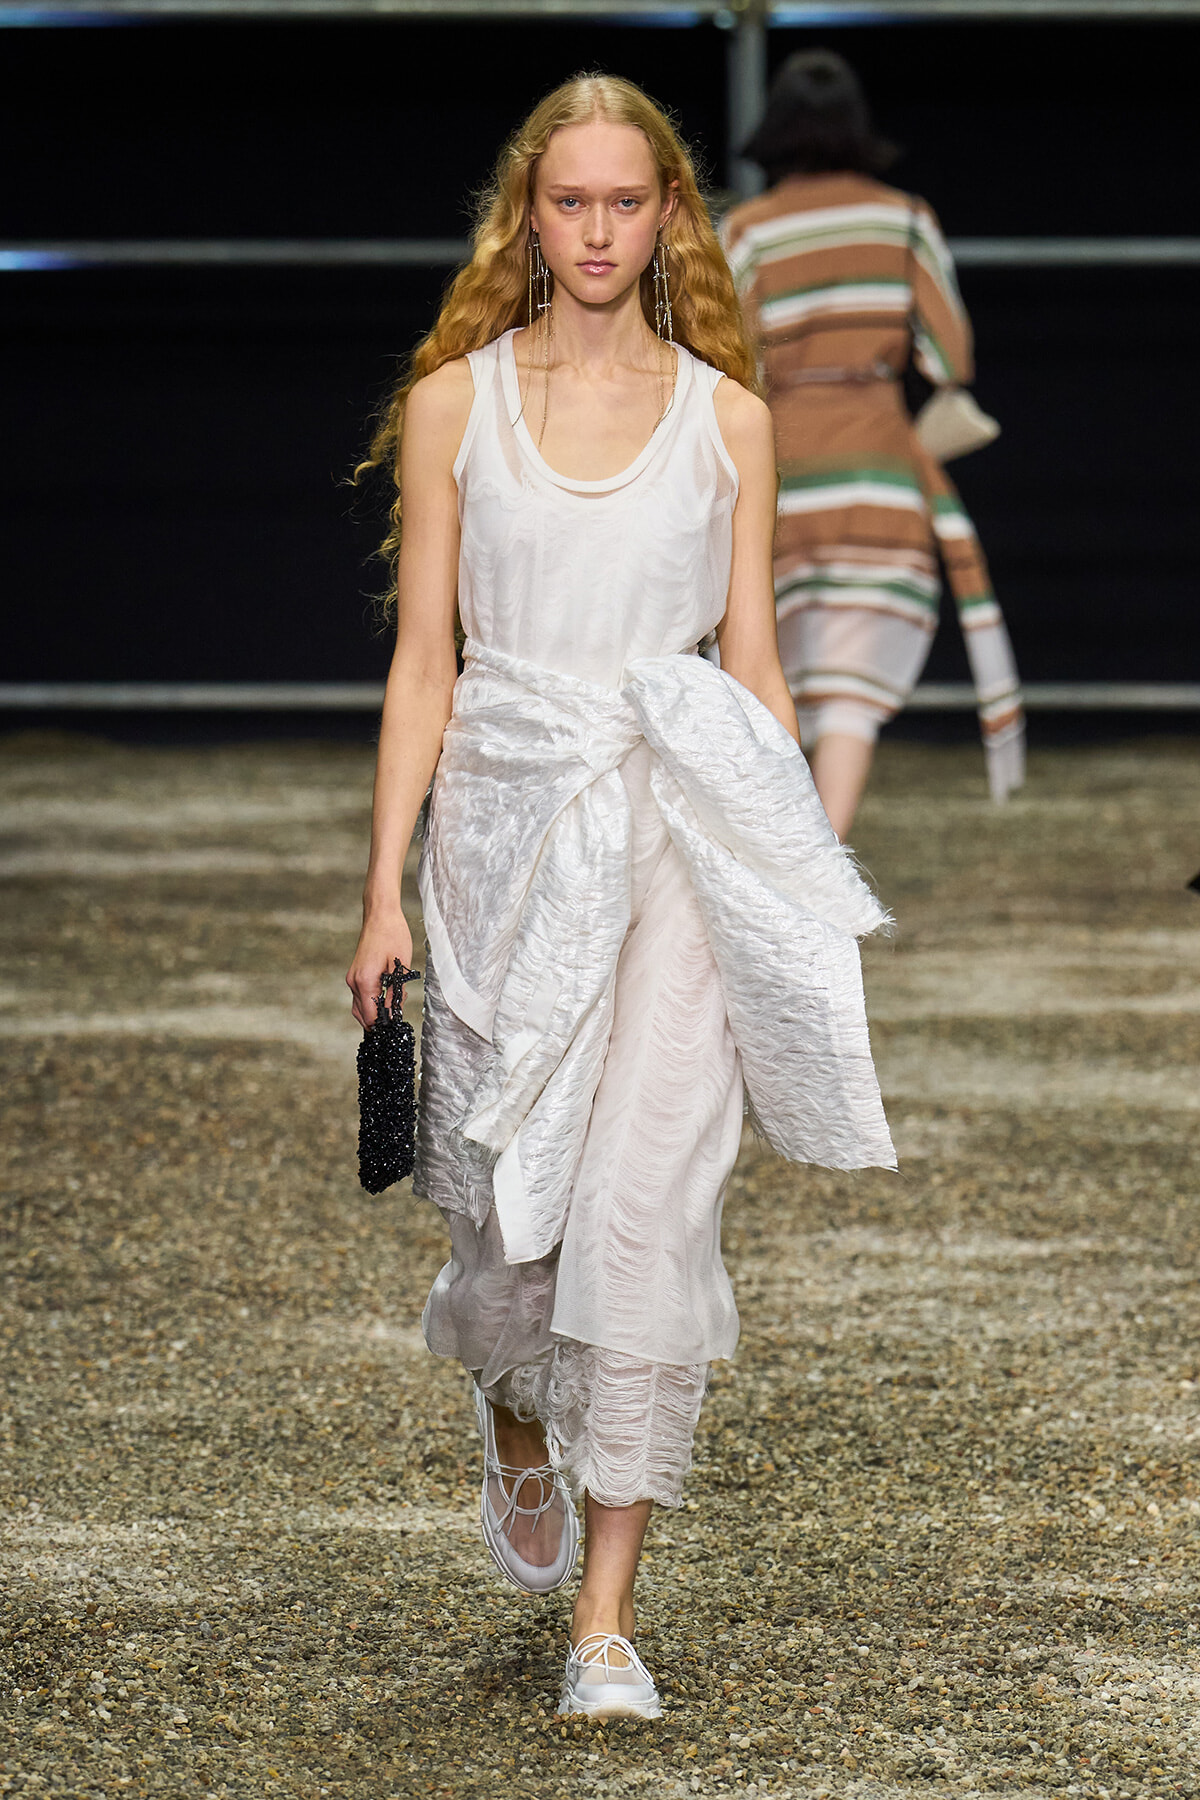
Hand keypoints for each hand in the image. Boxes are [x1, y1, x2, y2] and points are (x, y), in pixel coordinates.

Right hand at [346, 908, 414, 1031]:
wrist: (381, 915)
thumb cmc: (393, 936)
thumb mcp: (400, 967)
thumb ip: (395, 993)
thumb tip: (393, 1014)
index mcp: (364, 982)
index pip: (370, 1017)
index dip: (384, 1024)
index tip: (397, 1024)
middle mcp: (354, 982)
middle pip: (363, 1016)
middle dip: (381, 1019)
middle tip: (399, 1011)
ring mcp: (353, 978)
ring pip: (361, 1007)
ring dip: (377, 1010)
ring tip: (396, 1000)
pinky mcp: (356, 974)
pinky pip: (361, 996)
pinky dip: (373, 1001)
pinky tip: (389, 993)